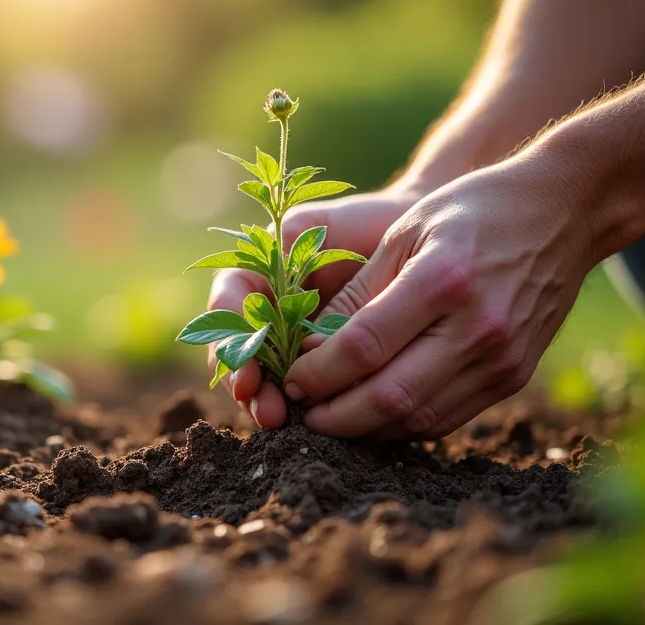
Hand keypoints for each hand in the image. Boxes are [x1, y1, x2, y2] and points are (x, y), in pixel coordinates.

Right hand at [207, 186, 421, 426]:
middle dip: (249, 387)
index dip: (231, 345)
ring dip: (269, 401)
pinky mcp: (323, 364)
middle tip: (268, 412)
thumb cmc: (363, 224)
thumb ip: (286, 248)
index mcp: (253, 278)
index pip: (227, 314)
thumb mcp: (316, 227)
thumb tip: (270, 300)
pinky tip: (318, 418)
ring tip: (281, 420)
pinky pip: (310, 389)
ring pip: (268, 378)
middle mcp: (266, 314)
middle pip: (239, 357)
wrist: (418, 241)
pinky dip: (309, 404)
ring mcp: (291, 342)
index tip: (246, 375)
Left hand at [282, 153, 597, 438]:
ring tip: (329, 418)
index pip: (363, 347)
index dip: (318, 372)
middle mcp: (476, 328)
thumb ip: (356, 293)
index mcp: (442, 281)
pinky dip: (403, 424)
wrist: (562, 213)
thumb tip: (309, 348)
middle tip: (302, 412)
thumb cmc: (470, 211)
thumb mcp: (404, 232)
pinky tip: (373, 415)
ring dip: (365, 429)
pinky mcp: (514, 376)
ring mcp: (501, 358)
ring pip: (418, 418)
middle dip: (334, 415)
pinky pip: (447, 417)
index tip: (291, 377)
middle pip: (389, 397)